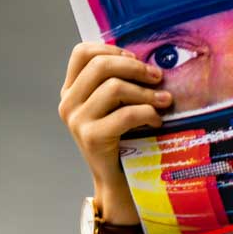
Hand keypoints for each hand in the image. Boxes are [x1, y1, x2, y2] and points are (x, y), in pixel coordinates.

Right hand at [58, 42, 172, 224]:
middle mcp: (68, 104)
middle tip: (158, 77)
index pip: (82, 52)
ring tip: (164, 101)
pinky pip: (126, 114)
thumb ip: (118, 82)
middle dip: (135, 67)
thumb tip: (146, 59)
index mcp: (71, 91)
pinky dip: (147, 113)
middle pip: (100, 65)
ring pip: (114, 88)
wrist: (120, 184)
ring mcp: (77, 121)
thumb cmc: (124, 140)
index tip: (136, 61)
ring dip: (146, 92)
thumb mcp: (115, 106)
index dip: (112, 49)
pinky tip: (157, 121)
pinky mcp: (92, 138)